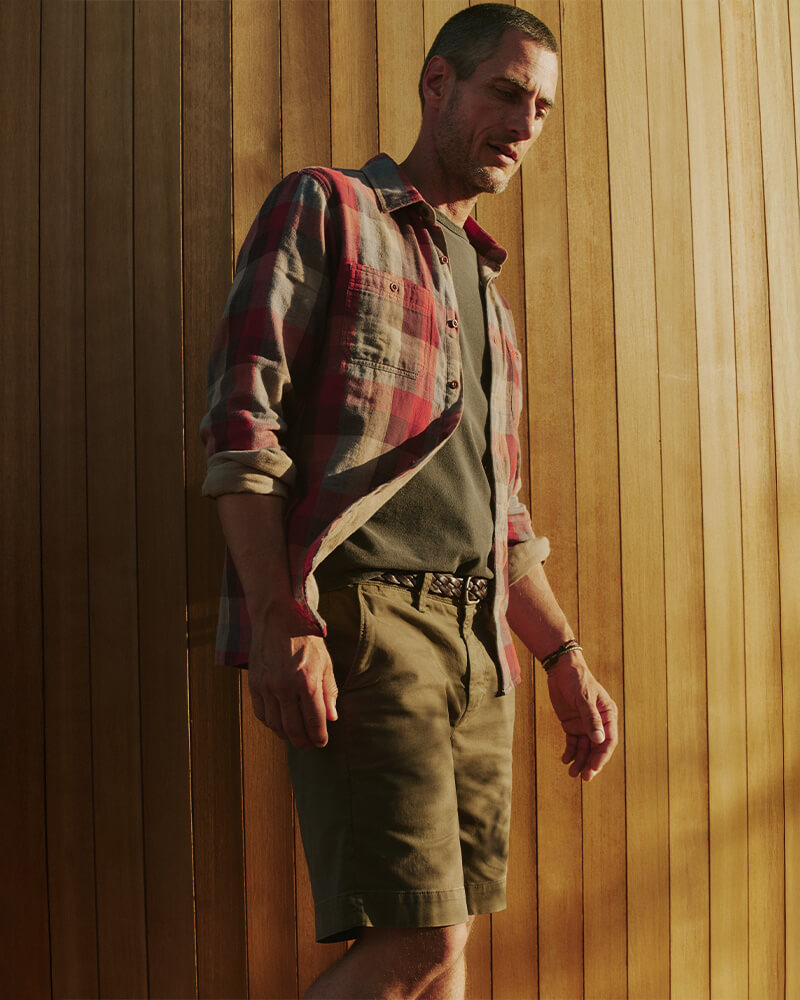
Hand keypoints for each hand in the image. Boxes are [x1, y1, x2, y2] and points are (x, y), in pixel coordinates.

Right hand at [247, 606, 337, 749]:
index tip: (322, 742)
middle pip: (293, 728)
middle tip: (309, 745)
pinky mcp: (254, 683)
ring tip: (295, 736)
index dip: (319, 737)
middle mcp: (285, 687)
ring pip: (275, 725)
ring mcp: (267, 686)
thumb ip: (329, 691)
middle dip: (303, 742)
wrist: (278, 618)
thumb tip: (332, 718)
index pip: (315, 721)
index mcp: (307, 681)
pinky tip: (279, 722)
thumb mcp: (325, 662)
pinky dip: (270, 723)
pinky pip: (261, 713)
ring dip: (286, 735)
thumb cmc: (306, 638)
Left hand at [546, 652, 617, 780]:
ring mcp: (585, 724)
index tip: (594, 768)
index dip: (602, 756)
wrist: (561, 668)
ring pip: (585, 748)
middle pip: (597, 748)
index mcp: (608, 715)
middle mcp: (599, 723)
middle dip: (591, 763)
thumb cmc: (576, 680)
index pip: (609, 740)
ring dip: (580, 761)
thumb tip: (599, 741)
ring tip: (572, 773)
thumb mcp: (583, 698)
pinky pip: (573, 742)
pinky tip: (565, 760)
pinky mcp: (572, 724)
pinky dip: (570, 752)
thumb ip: (590, 719)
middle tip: (585, 777)